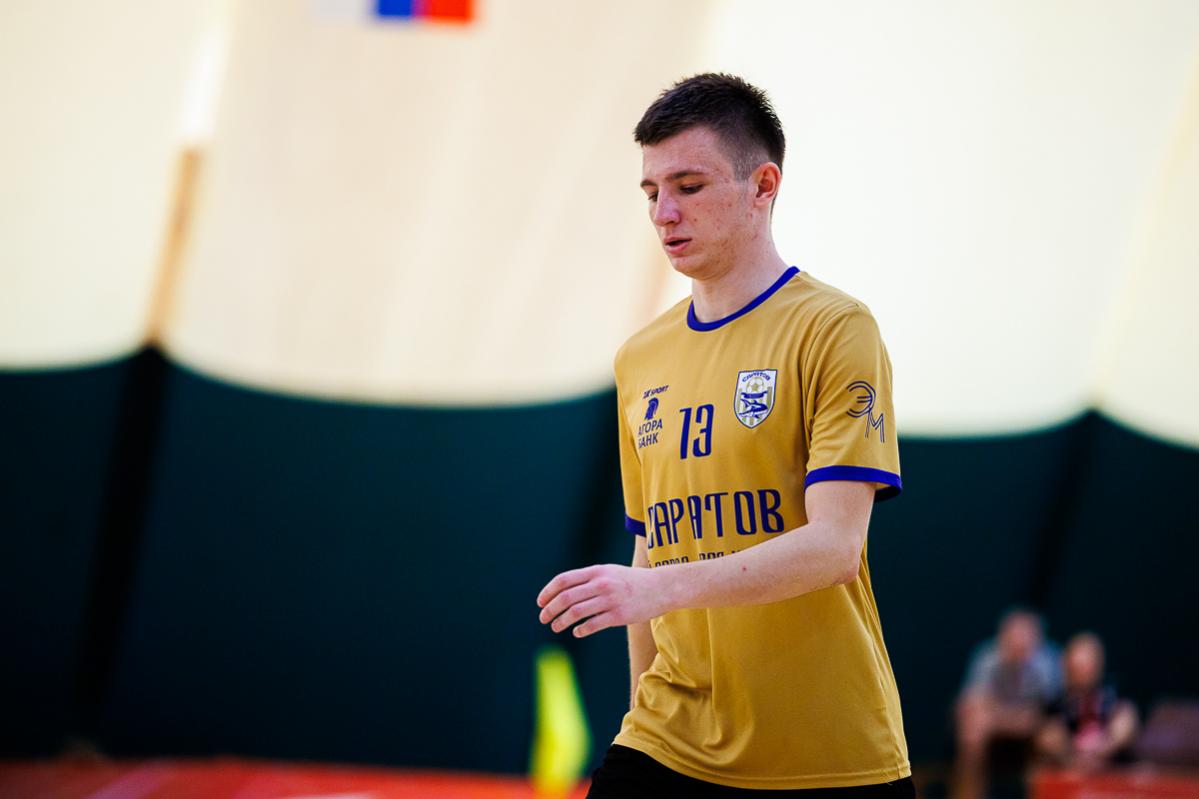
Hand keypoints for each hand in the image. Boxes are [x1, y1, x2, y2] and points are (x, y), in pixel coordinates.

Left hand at [536, 564, 668, 637]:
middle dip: (550, 609)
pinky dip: (580, 630)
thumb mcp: (609, 572)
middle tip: (543, 618)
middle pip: (566, 598)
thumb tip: (563, 591)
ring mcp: (610, 600)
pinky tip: (577, 632)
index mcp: (596, 571)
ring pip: (576, 612)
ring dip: (561, 622)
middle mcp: (601, 584)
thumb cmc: (631, 581)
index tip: (540, 602)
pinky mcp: (618, 616)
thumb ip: (588, 579)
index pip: (564, 580)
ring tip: (556, 627)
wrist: (661, 587)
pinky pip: (592, 625)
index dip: (548, 592)